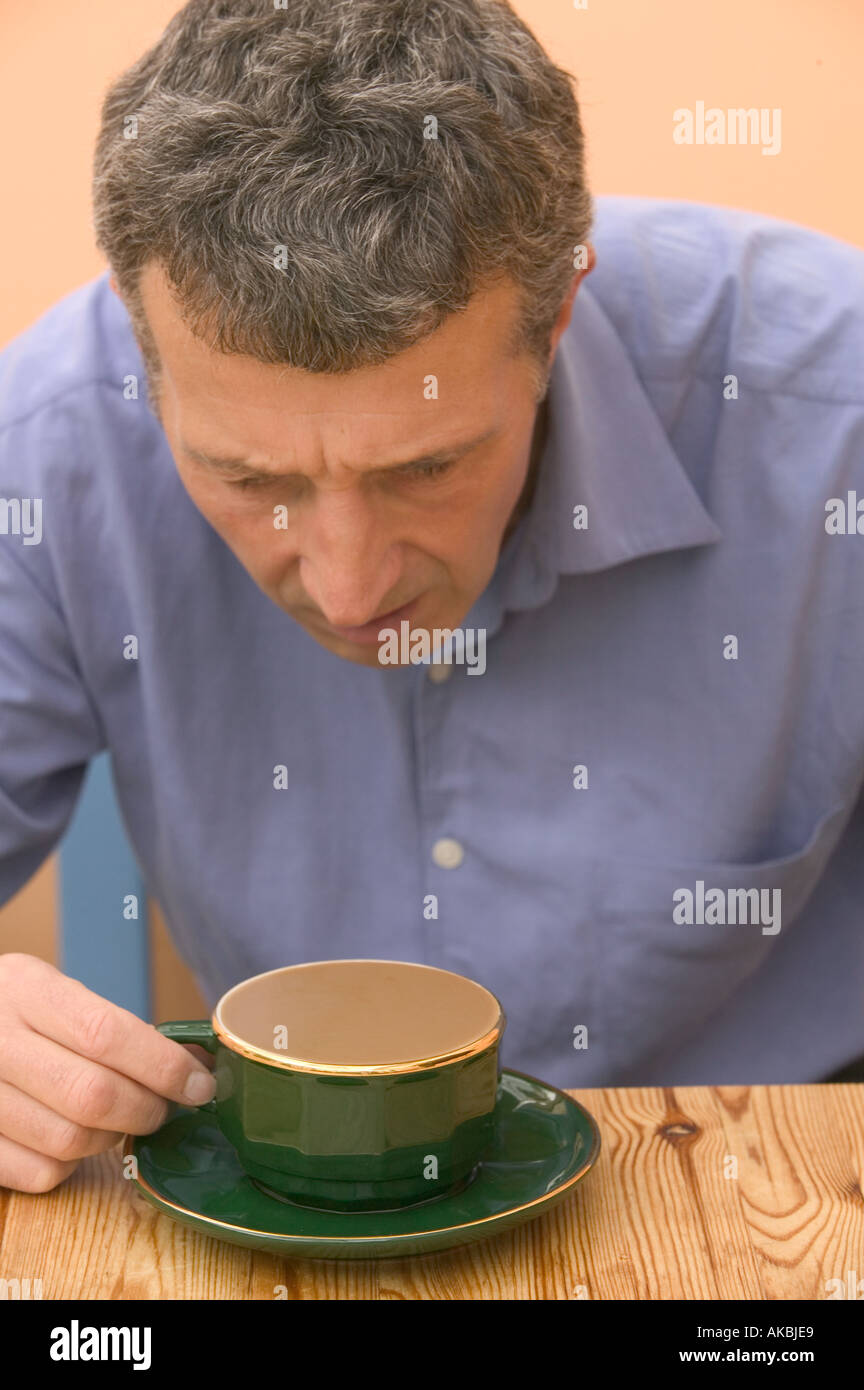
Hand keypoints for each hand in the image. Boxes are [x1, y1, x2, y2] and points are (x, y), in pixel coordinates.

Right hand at [0, 952, 215, 1191]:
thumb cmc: (19, 1013)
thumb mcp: (56, 993)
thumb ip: (116, 1024)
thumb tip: (195, 1063)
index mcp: (25, 989)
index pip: (105, 1033)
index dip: (163, 1066)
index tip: (199, 1083)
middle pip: (92, 1095)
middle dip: (146, 1109)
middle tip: (163, 1107)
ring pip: (69, 1141)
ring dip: (110, 1137)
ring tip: (118, 1117)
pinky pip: (40, 1173)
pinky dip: (70, 1165)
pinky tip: (72, 1136)